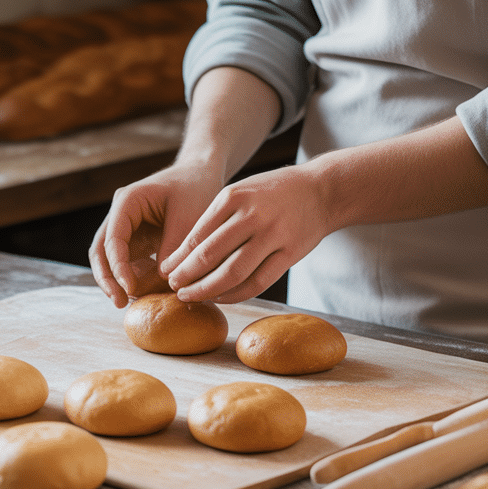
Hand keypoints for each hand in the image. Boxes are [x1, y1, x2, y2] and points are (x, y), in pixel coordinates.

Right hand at [89, 164, 221, 306]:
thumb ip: (173, 248)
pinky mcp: (136, 239)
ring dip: (116, 281)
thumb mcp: (188, 217)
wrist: (200, 174)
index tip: (129, 287)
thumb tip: (163, 282)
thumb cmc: (195, 188)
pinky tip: (144, 294)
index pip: (113, 238)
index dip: (118, 266)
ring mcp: (125, 228)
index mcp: (127, 201)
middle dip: (108, 278)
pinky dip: (132, 278)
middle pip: (101, 251)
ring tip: (128, 303)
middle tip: (120, 302)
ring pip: (109, 259)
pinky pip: (127, 262)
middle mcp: (120, 215)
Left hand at [161, 165, 328, 303]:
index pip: (197, 235)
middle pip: (210, 255)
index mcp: (234, 197)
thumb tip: (182, 255)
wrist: (322, 190)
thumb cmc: (273, 193)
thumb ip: (215, 219)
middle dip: (187, 276)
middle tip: (173, 287)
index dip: (178, 259)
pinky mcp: (290, 253)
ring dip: (207, 290)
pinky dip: (236, 294)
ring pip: (233, 273)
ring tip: (192, 296)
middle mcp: (252, 215)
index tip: (166, 271)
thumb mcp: (241, 192)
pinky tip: (221, 297)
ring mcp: (273, 235)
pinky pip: (258, 282)